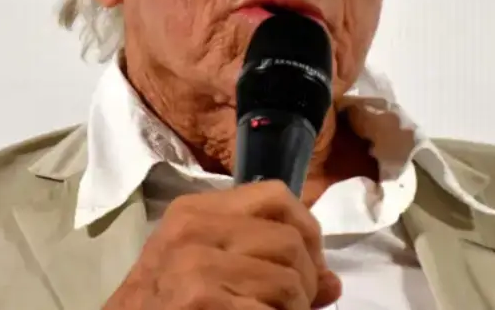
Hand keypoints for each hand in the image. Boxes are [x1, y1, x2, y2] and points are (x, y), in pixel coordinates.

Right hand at [103, 180, 341, 309]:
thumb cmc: (161, 305)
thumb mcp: (205, 269)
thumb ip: (266, 265)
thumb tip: (332, 282)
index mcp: (195, 211)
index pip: (277, 196)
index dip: (308, 231)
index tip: (309, 266)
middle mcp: (194, 229)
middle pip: (290, 241)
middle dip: (306, 281)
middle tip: (293, 307)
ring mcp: (195, 266)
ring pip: (289, 281)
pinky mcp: (200, 301)